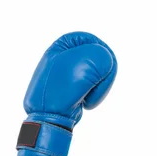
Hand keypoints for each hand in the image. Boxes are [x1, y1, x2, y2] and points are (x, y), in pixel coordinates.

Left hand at [16, 32, 116, 155]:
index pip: (92, 40)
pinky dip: (94, 93)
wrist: (49, 116)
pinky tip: (86, 101)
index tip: (108, 67)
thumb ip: (104, 55)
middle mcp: (64, 57)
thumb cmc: (64, 88)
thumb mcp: (89, 62)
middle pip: (97, 58)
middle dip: (103, 74)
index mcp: (62, 45)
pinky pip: (92, 86)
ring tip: (89, 96)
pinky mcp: (73, 88)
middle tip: (101, 85)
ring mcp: (69, 74)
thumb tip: (105, 64)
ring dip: (99, 86)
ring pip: (97, 74)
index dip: (104, 52)